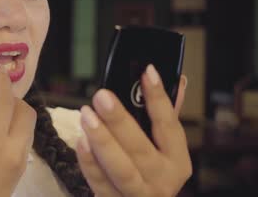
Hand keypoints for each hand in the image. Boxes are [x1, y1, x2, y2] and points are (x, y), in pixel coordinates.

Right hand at [0, 67, 35, 196]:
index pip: (5, 102)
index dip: (2, 82)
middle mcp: (13, 150)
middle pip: (27, 112)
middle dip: (13, 98)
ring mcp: (21, 161)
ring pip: (30, 125)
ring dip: (17, 112)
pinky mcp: (22, 169)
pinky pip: (26, 138)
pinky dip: (17, 126)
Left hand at [75, 64, 191, 196]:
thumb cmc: (149, 171)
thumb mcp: (163, 147)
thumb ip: (165, 115)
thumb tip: (177, 79)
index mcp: (177, 160)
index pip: (169, 125)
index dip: (158, 97)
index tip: (147, 72)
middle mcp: (162, 179)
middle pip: (141, 148)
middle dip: (120, 121)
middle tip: (102, 96)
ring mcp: (139, 194)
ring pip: (121, 169)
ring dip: (102, 140)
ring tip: (87, 115)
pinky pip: (99, 183)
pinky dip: (89, 162)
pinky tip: (81, 141)